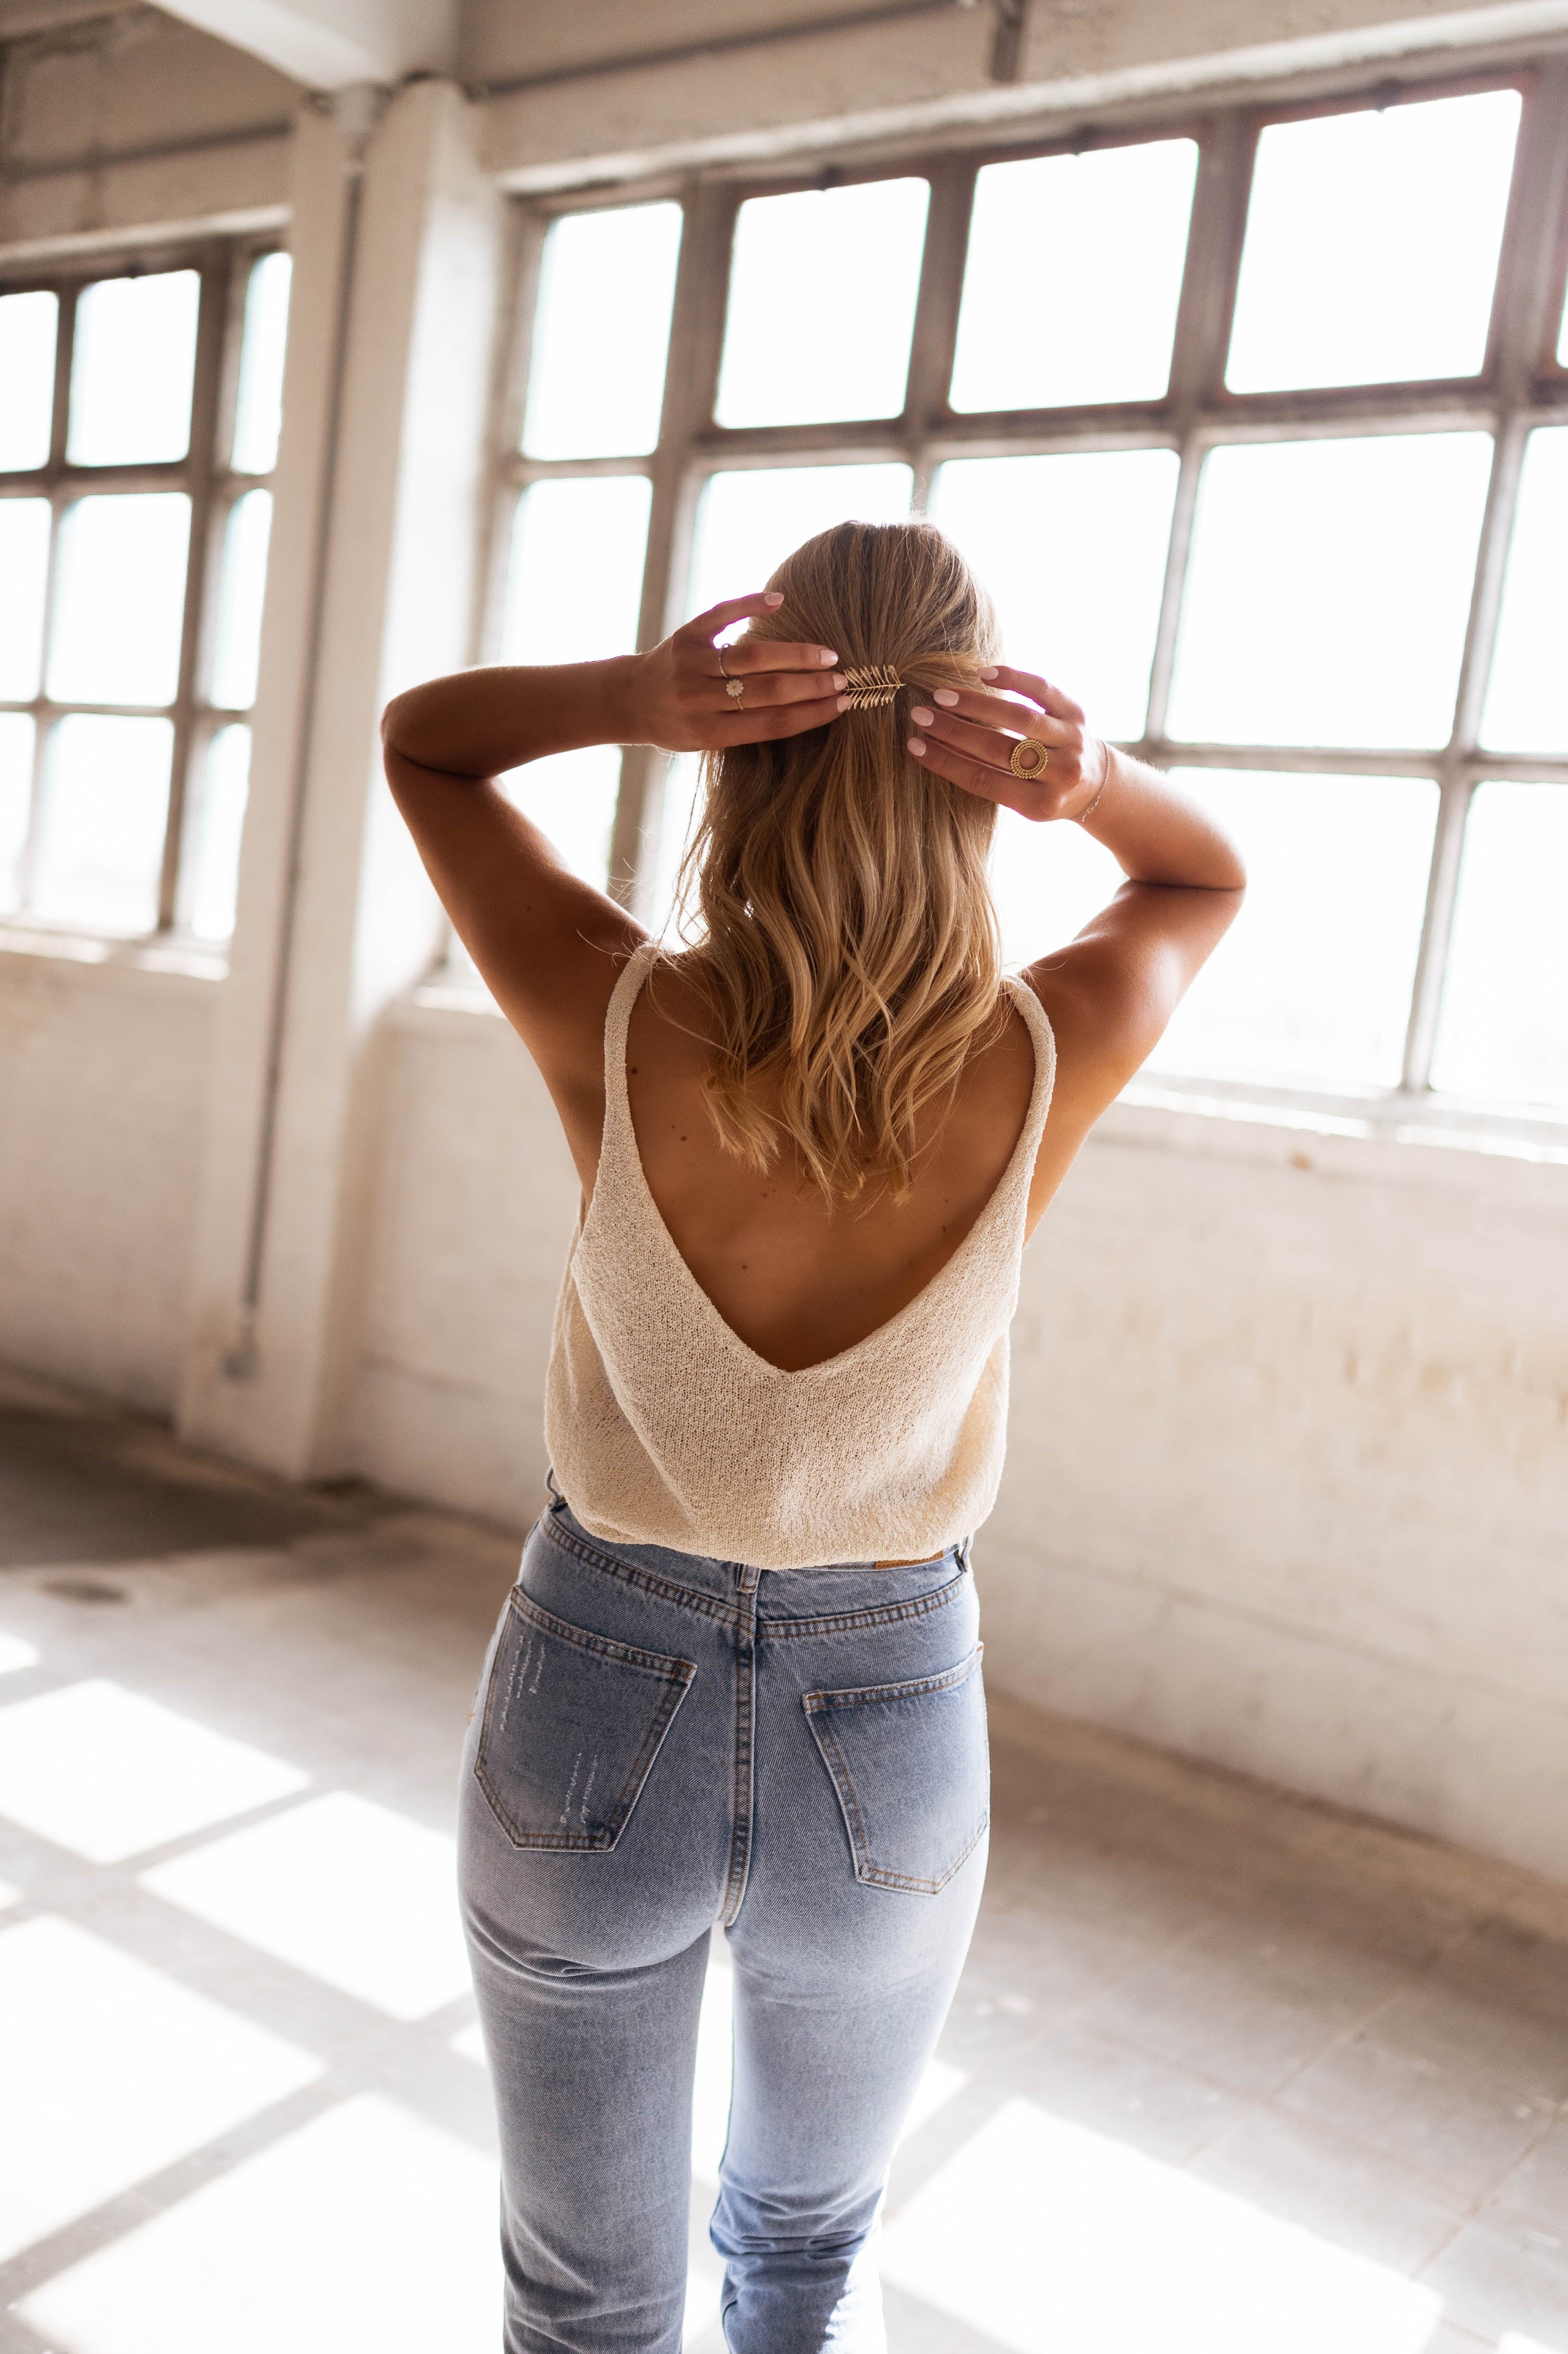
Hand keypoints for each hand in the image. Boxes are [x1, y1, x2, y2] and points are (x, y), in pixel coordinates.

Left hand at [624, 592, 845, 752]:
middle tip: (844, 679)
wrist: (628, 700)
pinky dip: (751, 604)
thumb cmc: (677, 725)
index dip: (812, 714)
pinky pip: (722, 614)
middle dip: (811, 685)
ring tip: (827, 655)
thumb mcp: (707, 740)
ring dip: (795, 654)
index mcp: (709, 731)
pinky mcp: (686, 635)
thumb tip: (808, 707)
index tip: (843, 705)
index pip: (772, 723)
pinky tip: (779, 601)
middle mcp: (699, 699)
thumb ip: (747, 726)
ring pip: (753, 656)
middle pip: (768, 690)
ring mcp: (691, 664)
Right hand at [906, 666, 1109, 821]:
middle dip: (954, 731)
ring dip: (977, 705)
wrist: (1099, 784)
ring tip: (942, 696)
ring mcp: (1072, 741)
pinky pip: (1044, 691)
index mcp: (1040, 804)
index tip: (914, 745)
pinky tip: (984, 674)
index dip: (946, 762)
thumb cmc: (1046, 793)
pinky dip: (1014, 679)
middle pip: (999, 750)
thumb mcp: (1022, 801)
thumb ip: (988, 777)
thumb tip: (937, 747)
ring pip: (1020, 719)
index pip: (984, 780)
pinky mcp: (1078, 714)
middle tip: (920, 715)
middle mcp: (1060, 773)